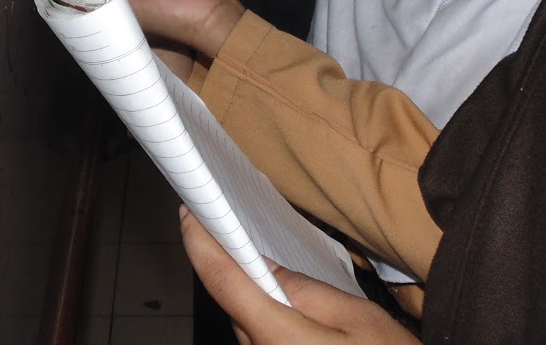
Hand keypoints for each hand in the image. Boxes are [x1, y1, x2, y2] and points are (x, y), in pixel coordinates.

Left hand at [180, 206, 420, 344]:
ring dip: (261, 303)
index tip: (190, 214)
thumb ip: (305, 291)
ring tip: (297, 291)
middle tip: (256, 241)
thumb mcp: (356, 320)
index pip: (223, 282)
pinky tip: (300, 320)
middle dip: (245, 273)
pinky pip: (262, 342)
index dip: (201, 243)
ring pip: (248, 325)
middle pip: (235, 305)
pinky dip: (271, 323)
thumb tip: (263, 267)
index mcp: (278, 339)